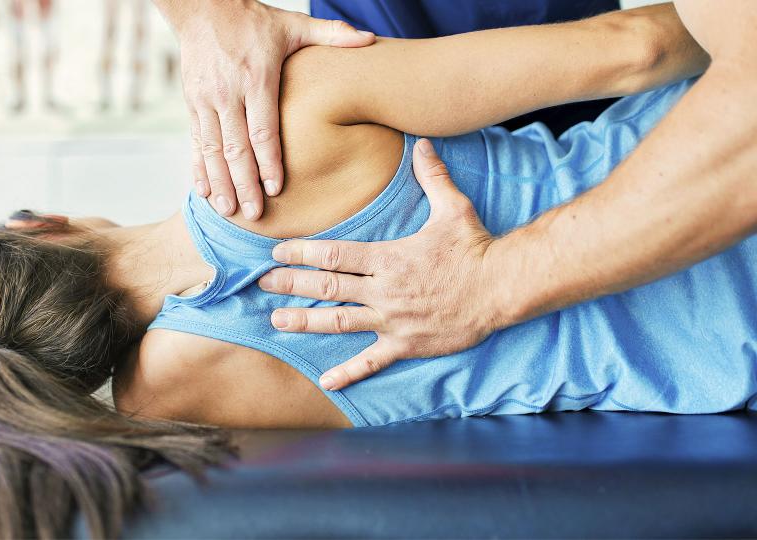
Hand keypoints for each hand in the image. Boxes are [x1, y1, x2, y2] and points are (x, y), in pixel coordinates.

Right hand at [168, 0, 374, 219]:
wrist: (203, 7)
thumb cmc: (254, 20)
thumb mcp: (293, 24)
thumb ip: (331, 33)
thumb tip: (370, 39)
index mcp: (257, 78)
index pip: (262, 129)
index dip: (268, 161)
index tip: (275, 189)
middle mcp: (229, 93)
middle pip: (236, 147)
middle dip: (244, 183)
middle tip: (254, 213)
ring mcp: (206, 100)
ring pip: (212, 149)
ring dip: (219, 182)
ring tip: (227, 210)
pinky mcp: (192, 103)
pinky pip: (196, 141)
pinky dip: (198, 168)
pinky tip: (202, 192)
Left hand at [258, 139, 504, 389]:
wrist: (502, 288)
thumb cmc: (476, 247)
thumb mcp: (453, 207)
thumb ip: (432, 176)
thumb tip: (423, 144)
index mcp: (389, 257)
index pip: (334, 254)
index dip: (301, 253)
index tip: (277, 252)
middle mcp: (384, 290)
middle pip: (328, 286)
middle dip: (291, 283)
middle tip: (263, 283)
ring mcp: (392, 320)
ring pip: (339, 321)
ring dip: (305, 321)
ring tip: (276, 320)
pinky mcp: (406, 344)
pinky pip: (372, 361)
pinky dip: (348, 372)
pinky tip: (326, 381)